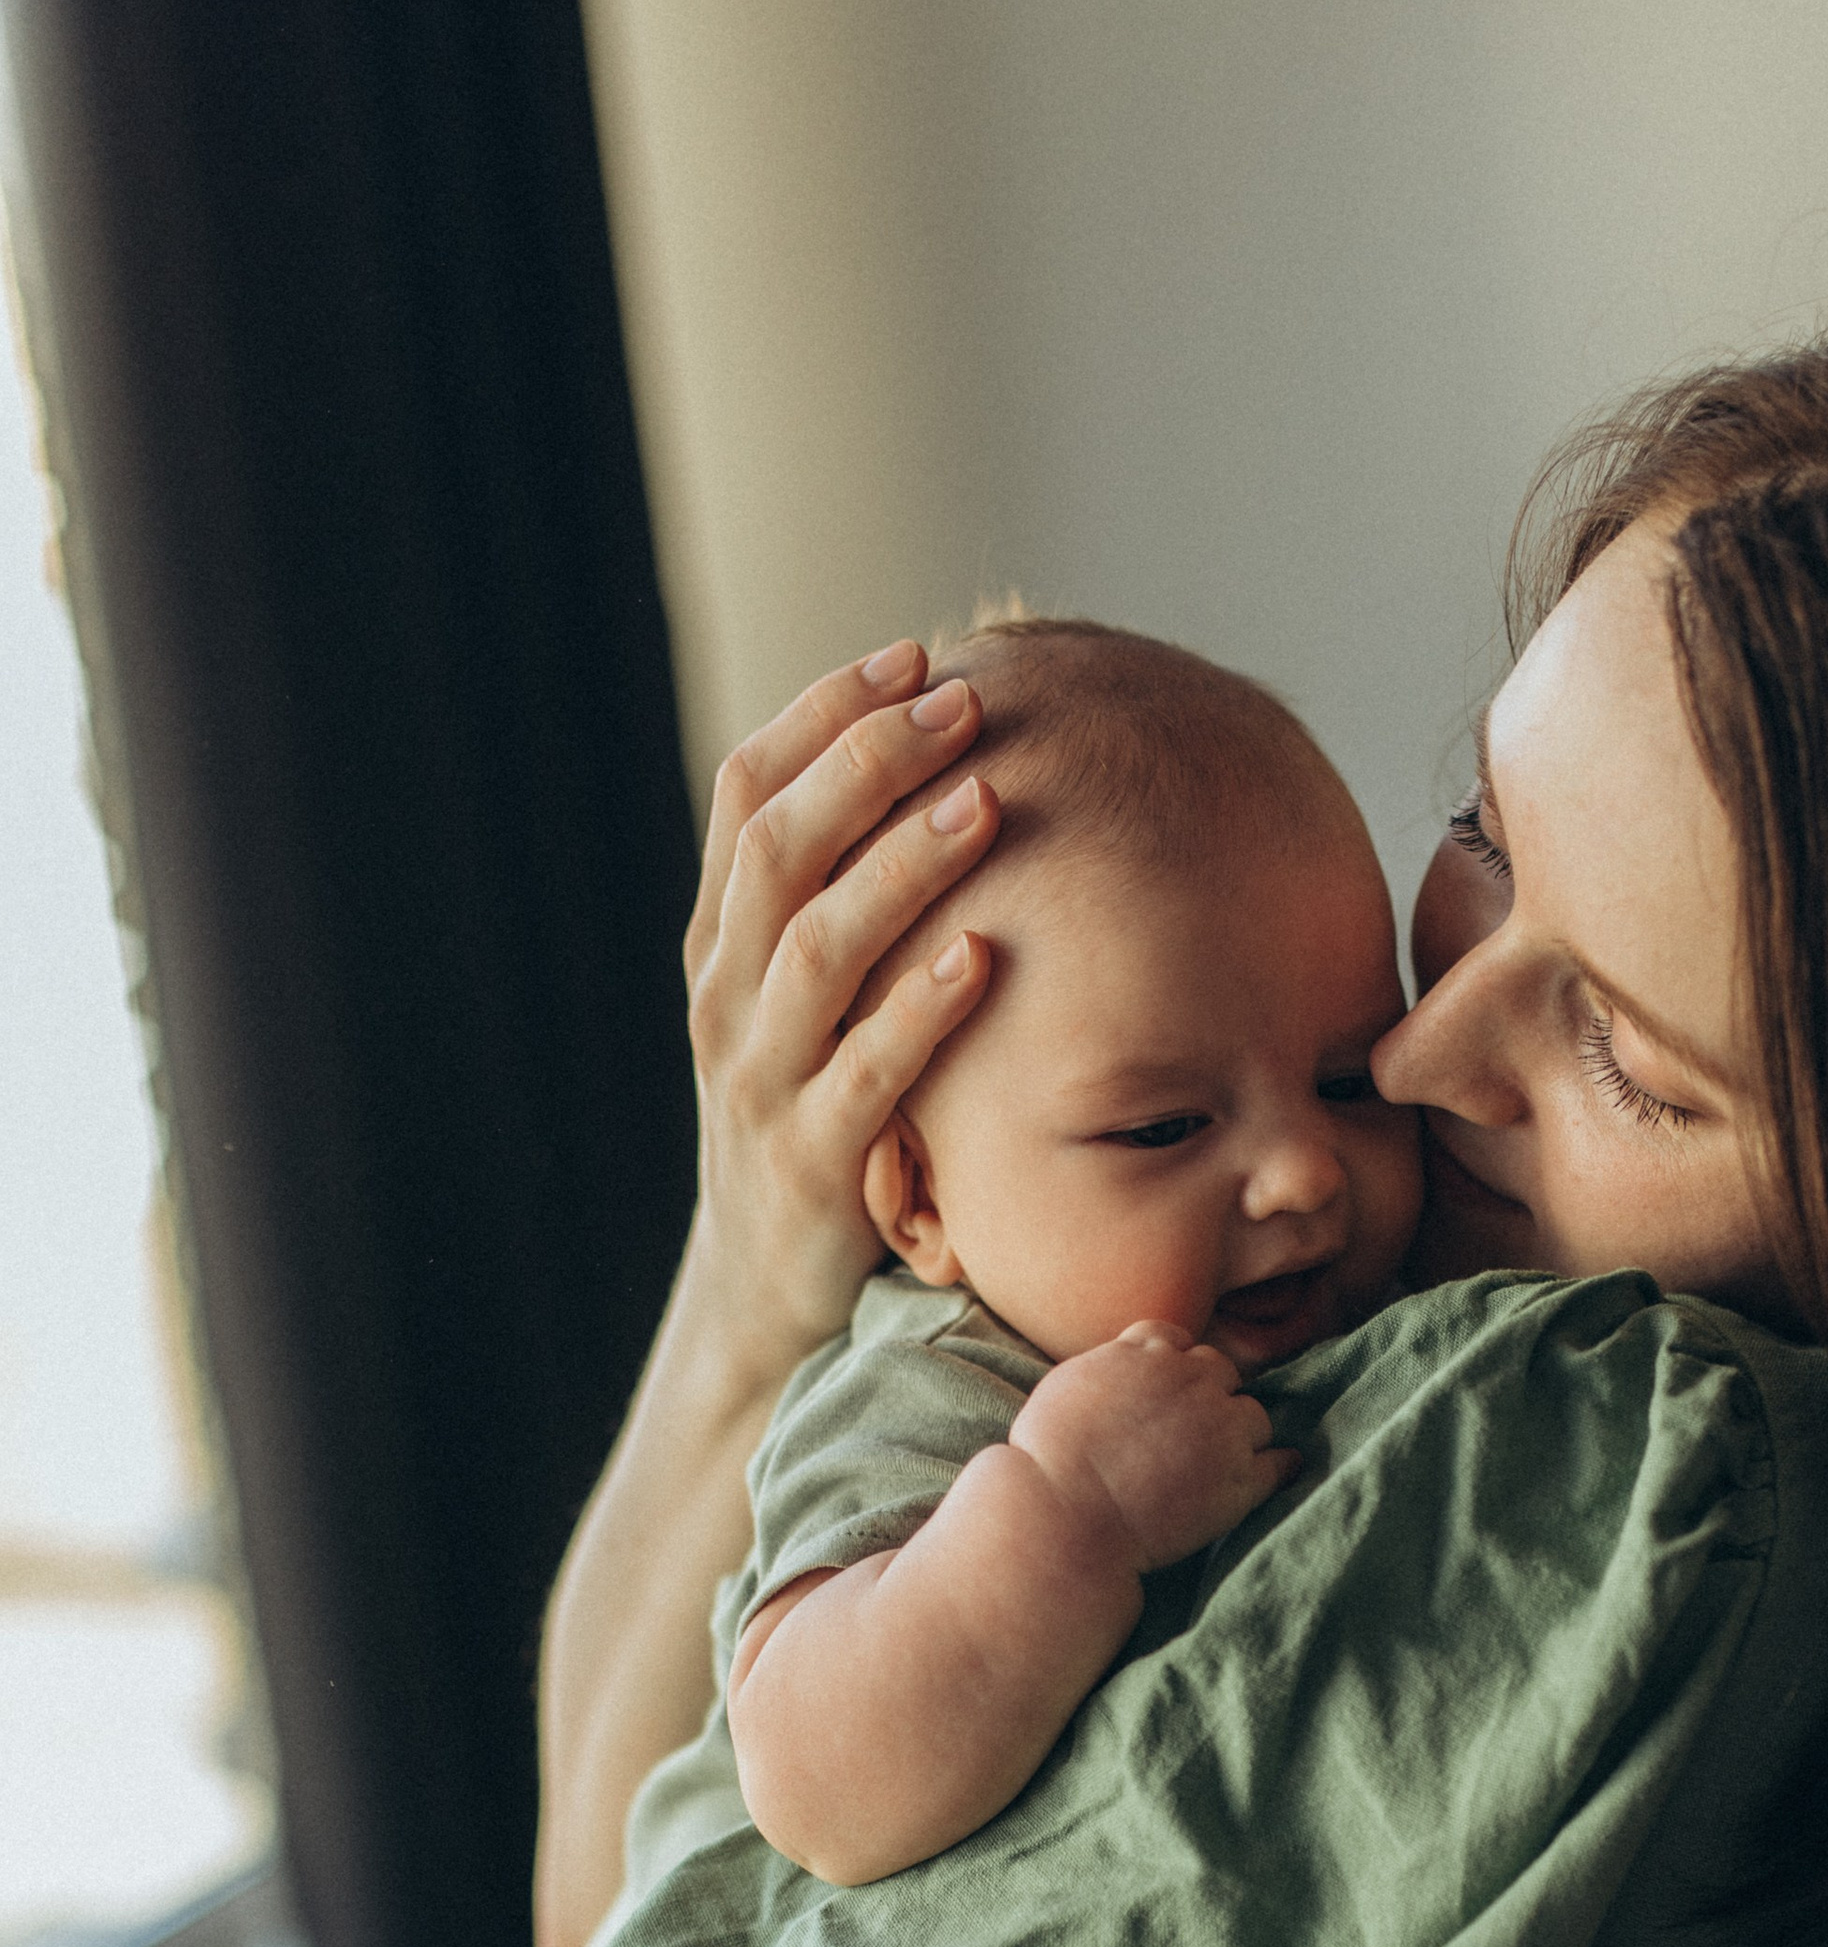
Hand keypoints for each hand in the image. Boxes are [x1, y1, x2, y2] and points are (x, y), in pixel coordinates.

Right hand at [680, 645, 1003, 1374]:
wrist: (768, 1292)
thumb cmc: (819, 1122)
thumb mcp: (810, 1005)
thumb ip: (844, 903)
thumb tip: (941, 771)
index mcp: (723, 941)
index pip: (748, 792)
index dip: (824, 715)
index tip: (910, 654)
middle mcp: (726, 997)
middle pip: (779, 847)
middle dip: (868, 762)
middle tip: (961, 701)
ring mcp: (761, 1082)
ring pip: (815, 947)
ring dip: (901, 866)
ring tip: (984, 801)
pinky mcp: (813, 1166)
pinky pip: (865, 1076)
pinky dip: (919, 1011)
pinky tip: (982, 958)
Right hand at [1010, 1325, 1296, 1574]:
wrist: (1065, 1513)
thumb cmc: (1049, 1457)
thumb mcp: (1068, 1384)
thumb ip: (1109, 1368)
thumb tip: (1123, 1368)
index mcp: (1147, 1353)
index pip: (1177, 1341)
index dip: (1173, 1367)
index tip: (1165, 1392)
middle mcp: (1193, 1380)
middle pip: (1221, 1373)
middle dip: (1210, 1396)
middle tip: (1192, 1432)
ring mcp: (1223, 1429)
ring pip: (1253, 1417)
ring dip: (1240, 1433)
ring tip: (1220, 1461)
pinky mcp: (1242, 1479)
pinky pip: (1279, 1463)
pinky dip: (1279, 1466)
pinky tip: (1278, 1471)